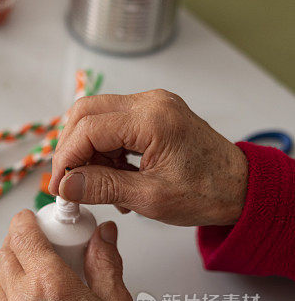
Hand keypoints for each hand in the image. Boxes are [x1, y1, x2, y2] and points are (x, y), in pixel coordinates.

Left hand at [0, 210, 143, 300]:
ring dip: (8, 272)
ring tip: (31, 277)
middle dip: (19, 244)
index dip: (27, 221)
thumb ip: (104, 262)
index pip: (22, 234)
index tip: (36, 220)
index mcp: (51, 286)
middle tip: (39, 247)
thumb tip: (102, 235)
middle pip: (4, 255)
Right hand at [50, 90, 248, 226]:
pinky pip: (114, 125)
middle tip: (69, 182)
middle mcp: (151, 103)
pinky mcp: (153, 115)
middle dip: (71, 149)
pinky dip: (104, 150)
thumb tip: (67, 185)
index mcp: (153, 119)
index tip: (59, 185)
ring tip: (99, 185)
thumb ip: (103, 188)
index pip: (88, 127)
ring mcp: (153, 106)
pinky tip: (113, 177)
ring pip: (97, 117)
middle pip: (86, 112)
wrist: (240, 188)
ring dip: (88, 151)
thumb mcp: (149, 197)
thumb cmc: (207, 192)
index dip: (66, 157)